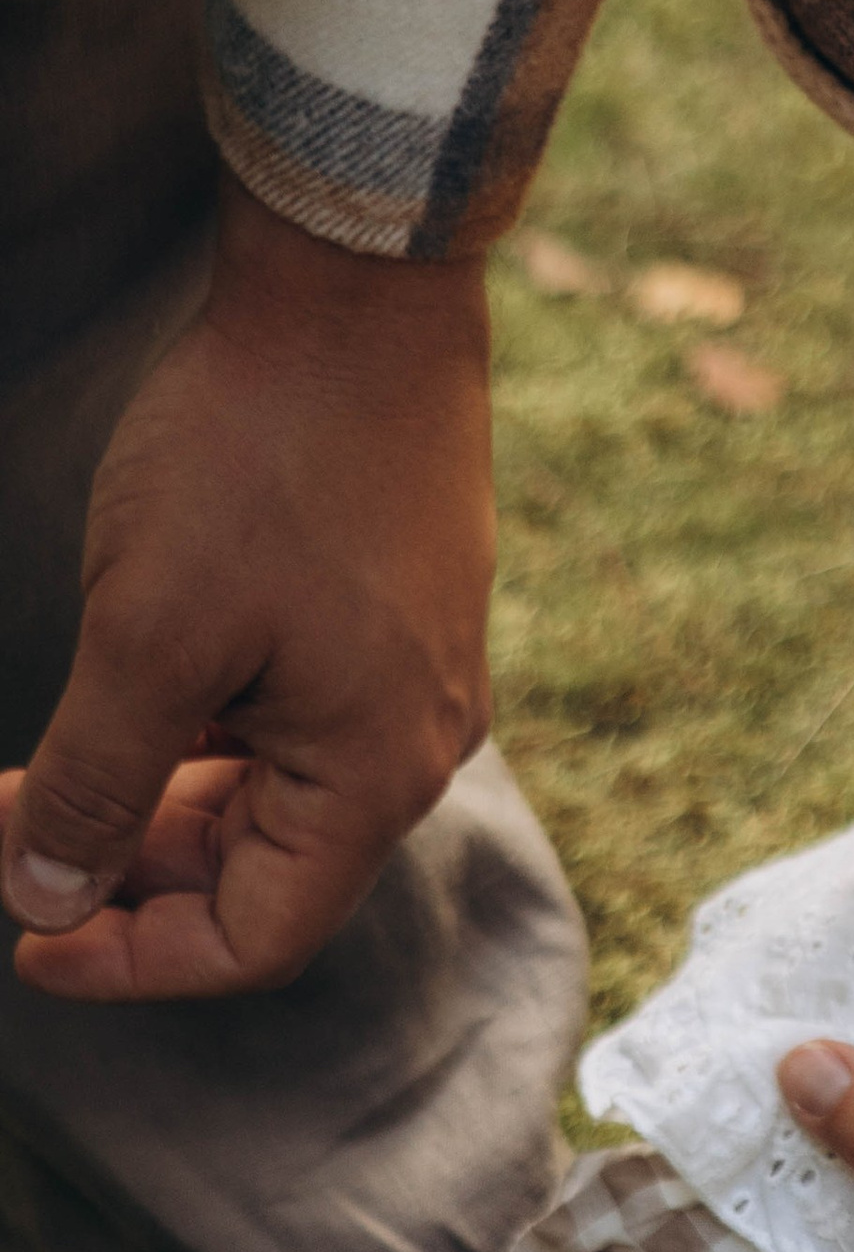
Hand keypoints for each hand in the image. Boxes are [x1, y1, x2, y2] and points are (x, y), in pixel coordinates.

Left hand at [1, 170, 494, 997]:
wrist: (358, 292)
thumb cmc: (260, 456)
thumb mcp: (145, 635)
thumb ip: (94, 787)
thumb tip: (47, 903)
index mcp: (375, 772)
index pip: (254, 938)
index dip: (128, 959)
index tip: (18, 935)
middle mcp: (415, 740)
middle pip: (264, 872)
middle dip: (126, 872)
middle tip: (5, 828)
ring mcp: (413, 675)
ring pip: (272, 794)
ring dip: (154, 798)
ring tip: (47, 761)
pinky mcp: (396, 614)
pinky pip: (293, 721)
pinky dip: (202, 732)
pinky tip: (134, 685)